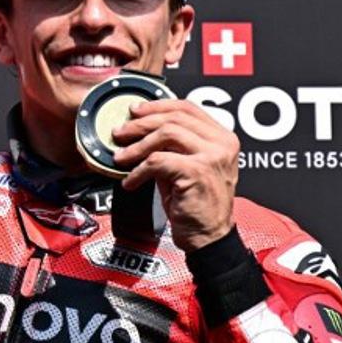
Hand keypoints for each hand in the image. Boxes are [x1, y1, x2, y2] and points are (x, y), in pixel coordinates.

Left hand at [112, 99, 239, 251]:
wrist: (208, 237)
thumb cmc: (195, 204)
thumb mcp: (186, 165)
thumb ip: (172, 145)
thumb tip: (139, 127)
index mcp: (222, 137)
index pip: (187, 107)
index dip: (157, 105)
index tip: (135, 110)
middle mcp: (222, 144)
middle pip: (174, 118)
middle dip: (140, 124)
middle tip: (119, 133)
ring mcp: (212, 157)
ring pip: (166, 134)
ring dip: (136, 146)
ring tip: (120, 158)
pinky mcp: (198, 172)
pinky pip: (157, 161)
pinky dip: (138, 171)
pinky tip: (131, 181)